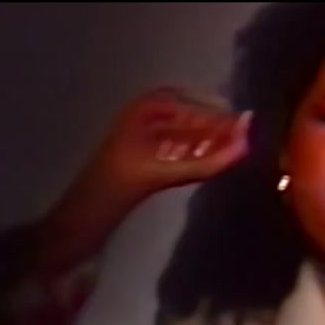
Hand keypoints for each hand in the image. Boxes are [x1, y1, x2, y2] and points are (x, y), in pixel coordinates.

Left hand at [37, 88, 250, 275]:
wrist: (80, 221)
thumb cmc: (115, 192)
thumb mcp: (161, 174)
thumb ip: (205, 163)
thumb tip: (244, 147)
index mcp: (139, 114)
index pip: (184, 103)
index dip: (214, 111)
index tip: (243, 122)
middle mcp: (139, 121)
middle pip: (184, 117)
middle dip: (213, 126)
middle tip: (243, 138)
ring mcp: (138, 143)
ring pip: (180, 135)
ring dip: (206, 140)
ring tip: (233, 150)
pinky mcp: (141, 164)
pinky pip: (174, 150)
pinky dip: (194, 153)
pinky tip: (211, 161)